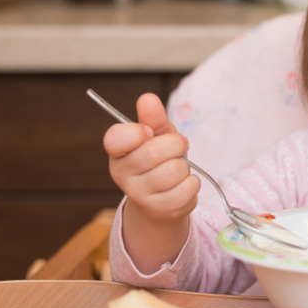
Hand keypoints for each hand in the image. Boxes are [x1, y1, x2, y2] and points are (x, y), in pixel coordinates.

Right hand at [102, 93, 199, 271]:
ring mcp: (139, 195)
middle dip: (175, 144)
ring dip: (184, 166)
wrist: (160, 201)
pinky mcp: (160, 210)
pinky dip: (192, 183)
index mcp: (117, 152)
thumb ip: (153, 117)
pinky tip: (182, 185)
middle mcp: (122, 174)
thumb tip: (147, 98)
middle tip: (176, 148)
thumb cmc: (159, 160)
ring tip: (176, 168)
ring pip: (174, 170)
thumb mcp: (157, 135)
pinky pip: (188, 188)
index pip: (115, 138)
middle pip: (155, 151)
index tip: (147, 132)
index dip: (137, 131)